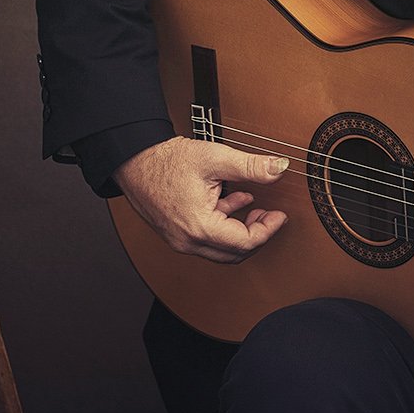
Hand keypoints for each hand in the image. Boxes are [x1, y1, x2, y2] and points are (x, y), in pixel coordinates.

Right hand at [114, 137, 289, 263]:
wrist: (134, 160)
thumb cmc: (167, 160)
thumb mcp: (215, 158)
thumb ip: (251, 166)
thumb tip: (279, 168)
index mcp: (199, 227)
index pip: (245, 243)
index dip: (268, 229)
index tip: (279, 215)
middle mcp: (188, 241)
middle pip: (234, 254)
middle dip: (258, 235)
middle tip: (270, 215)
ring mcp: (179, 240)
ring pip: (221, 250)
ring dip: (242, 232)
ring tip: (255, 208)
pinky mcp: (175, 234)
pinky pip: (207, 240)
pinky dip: (225, 227)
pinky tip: (233, 203)